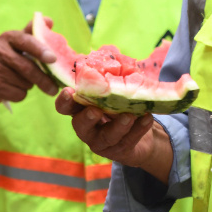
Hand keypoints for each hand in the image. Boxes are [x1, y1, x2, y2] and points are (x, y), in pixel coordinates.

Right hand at [0, 29, 60, 105]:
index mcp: (8, 37)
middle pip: (27, 67)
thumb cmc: (6, 59)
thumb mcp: (17, 42)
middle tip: (54, 88)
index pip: (26, 41)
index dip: (41, 50)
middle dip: (44, 79)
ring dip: (30, 85)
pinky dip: (21, 94)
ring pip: (25, 82)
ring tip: (23, 81)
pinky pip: (18, 94)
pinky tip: (13, 89)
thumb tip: (49, 20)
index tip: (53, 59)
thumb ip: (33, 31)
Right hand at [55, 90, 171, 176]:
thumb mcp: (115, 93)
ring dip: (118, 126)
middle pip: (80, 126)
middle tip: (95, 111)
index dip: (64, 101)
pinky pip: (128, 141)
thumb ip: (111, 81)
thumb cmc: (122, 107)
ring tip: (129, 116)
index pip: (66, 107)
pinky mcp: (119, 151)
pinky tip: (147, 118)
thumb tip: (118, 60)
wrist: (141, 132)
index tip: (69, 91)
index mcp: (82, 110)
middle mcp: (88, 128)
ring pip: (107, 136)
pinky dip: (138, 129)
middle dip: (86, 118)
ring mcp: (102, 142)